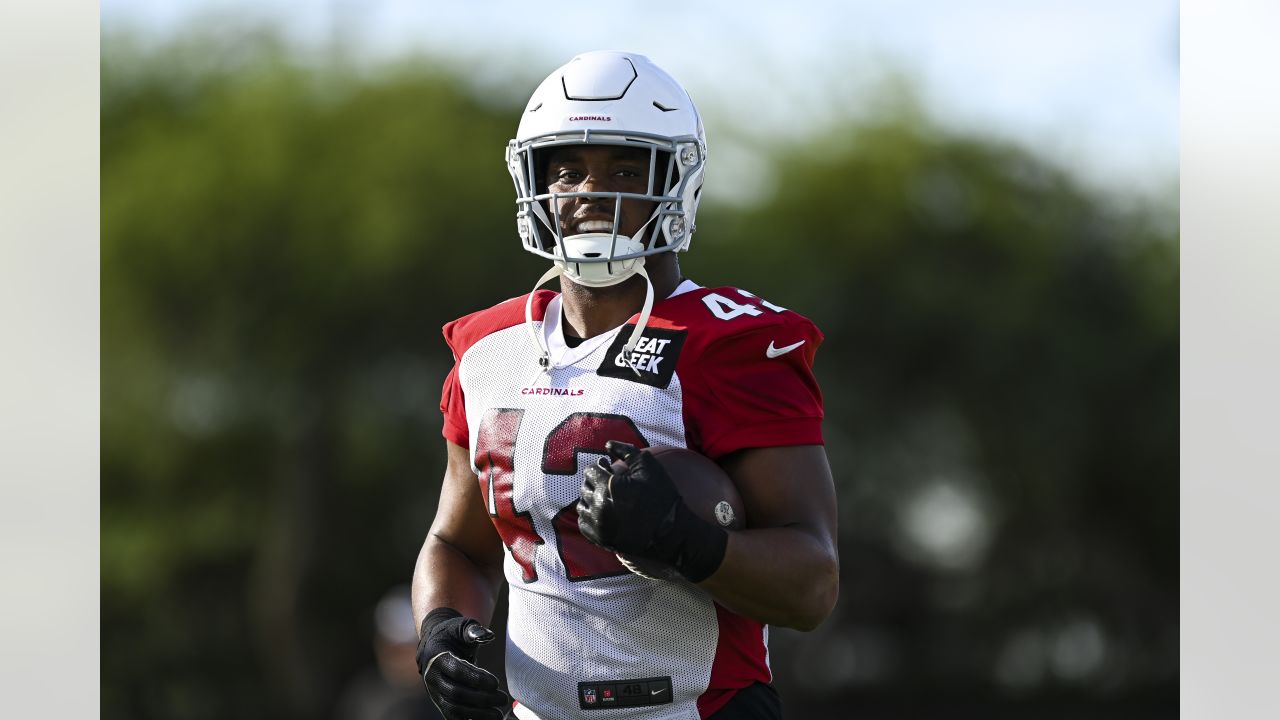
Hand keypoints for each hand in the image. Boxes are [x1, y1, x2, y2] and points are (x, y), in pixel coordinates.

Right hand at [415, 607, 508, 719]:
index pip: (456, 671)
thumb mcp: (461, 627)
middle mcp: (433, 678)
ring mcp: (435, 693)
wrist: (434, 645)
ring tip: (498, 715)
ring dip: (477, 715)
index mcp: (437, 657)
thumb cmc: (452, 634)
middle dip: (481, 699)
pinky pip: (453, 717)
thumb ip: (473, 630)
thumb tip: (487, 635)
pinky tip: (487, 719)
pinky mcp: (441, 703)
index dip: (476, 679)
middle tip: (502, 699)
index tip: (496, 683)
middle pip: (455, 694)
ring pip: (453, 710)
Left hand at [577, 441, 727, 581]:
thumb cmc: (660, 495)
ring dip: (590, 498)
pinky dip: (589, 517)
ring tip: (605, 497)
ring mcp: (597, 525)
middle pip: (585, 487)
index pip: (590, 471)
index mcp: (607, 486)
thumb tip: (608, 444)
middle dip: (594, 481)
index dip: (600, 467)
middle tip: (608, 482)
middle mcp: (598, 506)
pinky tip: (602, 513)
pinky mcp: (600, 539)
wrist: (669, 532)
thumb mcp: (648, 465)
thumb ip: (626, 450)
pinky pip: (583, 524)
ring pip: (582, 506)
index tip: (609, 467)